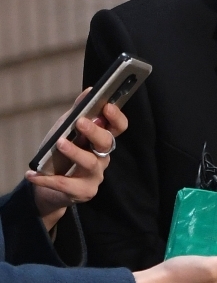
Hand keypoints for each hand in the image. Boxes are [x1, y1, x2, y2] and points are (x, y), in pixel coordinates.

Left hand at [25, 93, 127, 230]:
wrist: (48, 186)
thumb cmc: (60, 154)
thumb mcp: (67, 129)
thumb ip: (78, 111)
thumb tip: (90, 90)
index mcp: (101, 140)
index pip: (118, 127)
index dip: (116, 117)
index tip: (106, 105)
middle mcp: (103, 157)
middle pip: (106, 143)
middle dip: (94, 131)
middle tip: (80, 122)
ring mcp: (95, 176)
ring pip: (90, 163)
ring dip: (74, 152)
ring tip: (59, 143)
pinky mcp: (84, 192)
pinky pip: (66, 184)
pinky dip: (46, 179)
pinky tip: (31, 173)